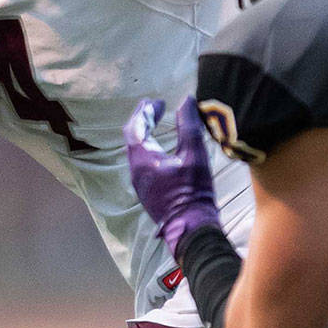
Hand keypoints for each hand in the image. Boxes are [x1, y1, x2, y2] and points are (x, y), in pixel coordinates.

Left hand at [125, 97, 220, 257]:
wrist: (191, 227)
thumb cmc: (193, 190)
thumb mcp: (195, 154)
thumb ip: (189, 125)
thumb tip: (186, 100)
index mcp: (142, 158)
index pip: (136, 126)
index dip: (146, 110)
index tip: (159, 102)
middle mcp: (135, 170)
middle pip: (132, 137)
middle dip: (142, 120)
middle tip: (154, 108)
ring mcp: (139, 183)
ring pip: (135, 151)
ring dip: (144, 134)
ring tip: (156, 123)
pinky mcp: (146, 191)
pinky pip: (140, 163)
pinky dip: (147, 148)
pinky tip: (160, 149)